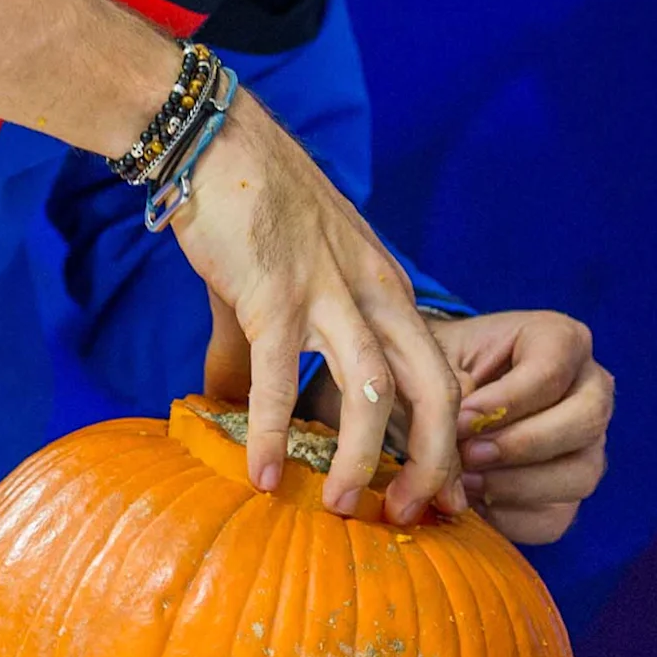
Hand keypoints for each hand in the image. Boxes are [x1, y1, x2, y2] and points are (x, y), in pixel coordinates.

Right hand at [178, 90, 464, 523]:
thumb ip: (259, 347)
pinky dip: (274, 433)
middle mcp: (373, 294)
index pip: (442, 374)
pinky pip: (282, 379)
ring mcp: (327, 294)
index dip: (445, 439)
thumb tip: (228, 407)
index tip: (433, 491)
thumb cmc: (245, 204)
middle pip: (434, 392)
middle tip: (412, 518)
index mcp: (385, 288)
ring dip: (362, 460)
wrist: (212, 138)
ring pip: (373, 393)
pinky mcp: (272, 295)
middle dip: (433, 464)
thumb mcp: (276, 278)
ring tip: (339, 508)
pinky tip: (261, 473)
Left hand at [432, 310, 610, 544]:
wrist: (426, 399)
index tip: (460, 418)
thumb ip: (450, 385)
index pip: (554, 370)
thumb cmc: (430, 368)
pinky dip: (511, 515)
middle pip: (587, 421)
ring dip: (516, 484)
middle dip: (522, 443)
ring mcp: (588, 443)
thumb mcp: (431, 359)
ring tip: (462, 479)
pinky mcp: (570, 489)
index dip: (508, 400)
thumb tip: (464, 429)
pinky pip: (558, 514)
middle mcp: (589, 389)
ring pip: (581, 474)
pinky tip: (473, 500)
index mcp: (559, 340)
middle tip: (466, 453)